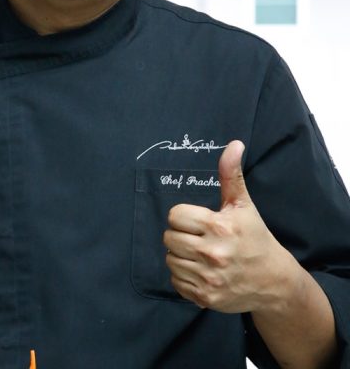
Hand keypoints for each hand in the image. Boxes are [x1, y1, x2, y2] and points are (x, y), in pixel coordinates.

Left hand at [163, 140, 291, 312]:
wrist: (273, 281)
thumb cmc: (254, 237)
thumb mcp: (243, 205)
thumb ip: (231, 174)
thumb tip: (233, 144)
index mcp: (219, 227)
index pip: (175, 216)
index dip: (184, 217)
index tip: (198, 221)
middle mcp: (212, 254)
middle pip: (168, 238)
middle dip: (180, 235)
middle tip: (198, 237)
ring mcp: (208, 278)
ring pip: (170, 259)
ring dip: (180, 255)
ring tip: (199, 253)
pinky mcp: (205, 298)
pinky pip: (175, 281)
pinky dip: (183, 276)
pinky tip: (200, 270)